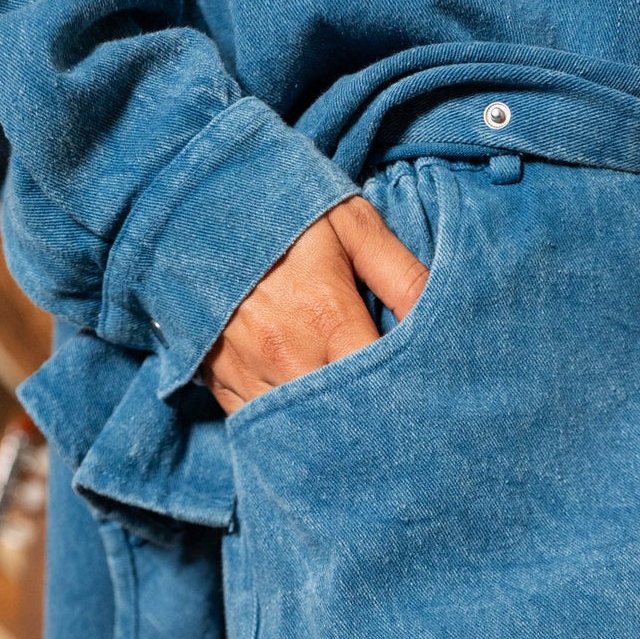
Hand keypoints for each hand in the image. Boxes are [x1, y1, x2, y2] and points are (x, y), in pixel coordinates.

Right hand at [200, 196, 428, 413]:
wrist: (188, 203)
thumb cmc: (279, 209)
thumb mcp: (348, 223)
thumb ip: (400, 273)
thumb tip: (451, 314)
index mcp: (328, 319)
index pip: (383, 383)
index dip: (409, 398)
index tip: (429, 404)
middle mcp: (288, 357)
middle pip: (346, 419)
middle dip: (374, 426)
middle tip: (402, 435)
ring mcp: (250, 376)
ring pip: (304, 432)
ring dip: (331, 434)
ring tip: (359, 435)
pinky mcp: (220, 385)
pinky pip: (261, 428)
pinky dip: (287, 432)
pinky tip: (309, 427)